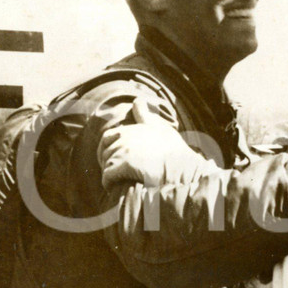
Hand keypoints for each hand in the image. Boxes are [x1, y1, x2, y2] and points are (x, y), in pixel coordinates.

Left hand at [98, 123, 218, 188]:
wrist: (182, 167)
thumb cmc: (173, 150)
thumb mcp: (160, 127)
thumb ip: (145, 114)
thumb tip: (137, 100)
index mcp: (131, 129)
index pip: (108, 136)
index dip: (107, 149)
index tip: (112, 159)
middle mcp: (126, 138)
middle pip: (105, 152)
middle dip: (108, 163)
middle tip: (114, 174)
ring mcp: (124, 151)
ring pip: (106, 165)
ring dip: (110, 174)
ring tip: (117, 182)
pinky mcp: (125, 165)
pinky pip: (107, 176)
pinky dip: (108, 183)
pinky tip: (113, 188)